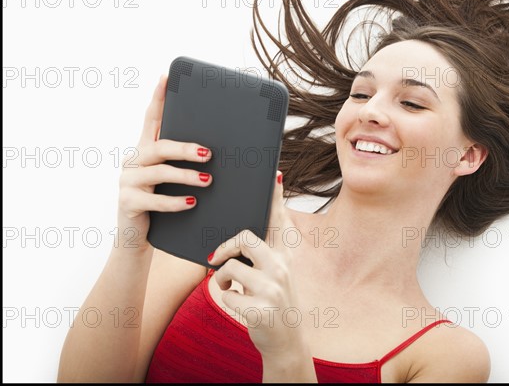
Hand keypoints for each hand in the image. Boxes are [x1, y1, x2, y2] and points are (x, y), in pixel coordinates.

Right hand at [116, 76, 212, 250]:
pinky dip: (174, 201)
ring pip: (158, 172)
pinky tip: (191, 203)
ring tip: (208, 180)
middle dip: (185, 148)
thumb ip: (183, 165)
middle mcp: (132, 161)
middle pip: (158, 146)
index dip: (157, 98)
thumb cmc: (161, 205)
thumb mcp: (172, 182)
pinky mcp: (127, 202)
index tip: (166, 77)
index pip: (150, 120)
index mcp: (144, 151)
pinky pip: (153, 199)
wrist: (136, 238)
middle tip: (209, 153)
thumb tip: (216, 151)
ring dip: (186, 175)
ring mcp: (127, 181)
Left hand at [209, 171, 305, 358]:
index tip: (273, 174)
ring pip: (229, 267)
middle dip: (225, 247)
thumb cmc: (272, 302)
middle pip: (245, 238)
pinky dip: (225, 299)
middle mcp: (282, 268)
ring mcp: (272, 289)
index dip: (275, 197)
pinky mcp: (260, 310)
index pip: (279, 221)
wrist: (286, 341)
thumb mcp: (275, 275)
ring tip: (230, 287)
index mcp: (285, 256)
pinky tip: (237, 304)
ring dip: (222, 279)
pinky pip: (225, 295)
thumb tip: (238, 236)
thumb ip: (263, 253)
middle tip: (215, 257)